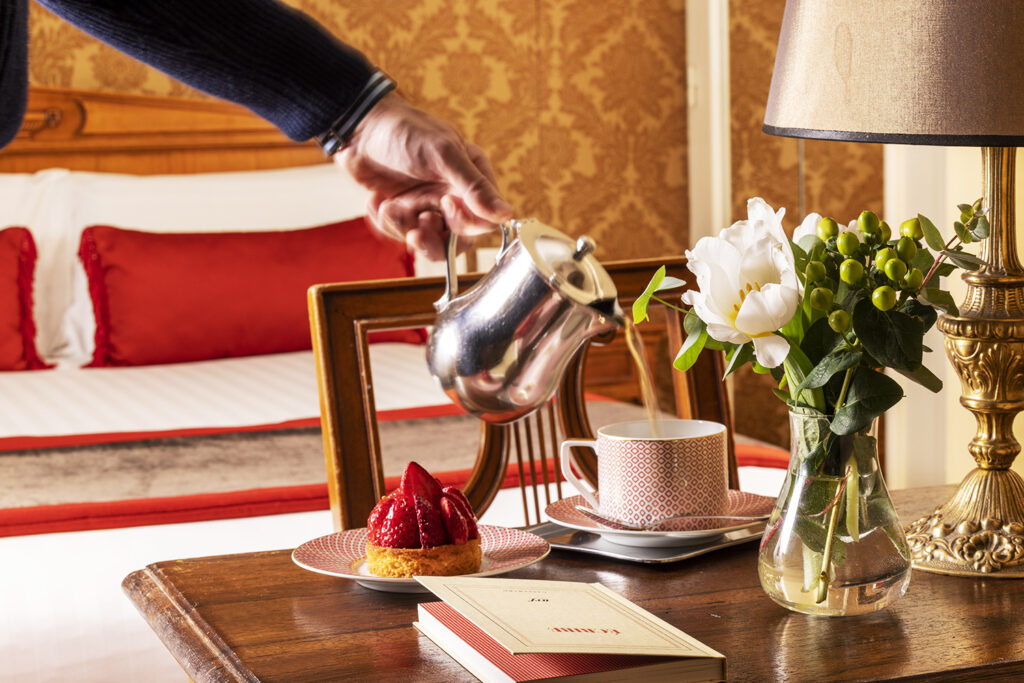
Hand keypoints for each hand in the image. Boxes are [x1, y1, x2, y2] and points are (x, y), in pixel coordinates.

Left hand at [334, 92, 513, 259]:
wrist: (359, 126)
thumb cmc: (405, 130)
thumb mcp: (444, 155)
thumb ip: (475, 188)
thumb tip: (507, 214)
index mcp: (471, 179)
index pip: (483, 221)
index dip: (465, 223)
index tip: (444, 204)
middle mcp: (452, 196)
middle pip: (456, 241)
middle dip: (432, 238)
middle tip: (416, 226)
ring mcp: (426, 205)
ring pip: (427, 242)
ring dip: (405, 230)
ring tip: (391, 208)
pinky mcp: (403, 212)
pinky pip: (400, 236)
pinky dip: (387, 224)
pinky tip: (378, 201)